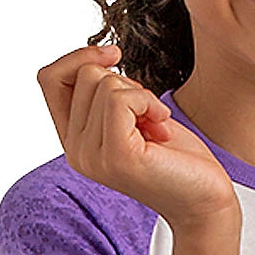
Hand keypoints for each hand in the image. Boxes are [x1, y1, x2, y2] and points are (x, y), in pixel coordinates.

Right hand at [35, 44, 238, 229]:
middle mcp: (75, 151)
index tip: (114, 55)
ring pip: (105, 83)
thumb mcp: (133, 115)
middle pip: (86, 74)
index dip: (78, 57)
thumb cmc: (174, 156)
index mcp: (73, 140)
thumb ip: (107, 93)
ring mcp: (93, 156)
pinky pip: (121, 100)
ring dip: (142, 96)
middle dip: (126, 83)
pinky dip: (148, 103)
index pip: (50, 79)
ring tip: (156, 127)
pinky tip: (162, 127)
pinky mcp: (116, 156)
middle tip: (149, 117)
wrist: (204, 199)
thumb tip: (103, 56)